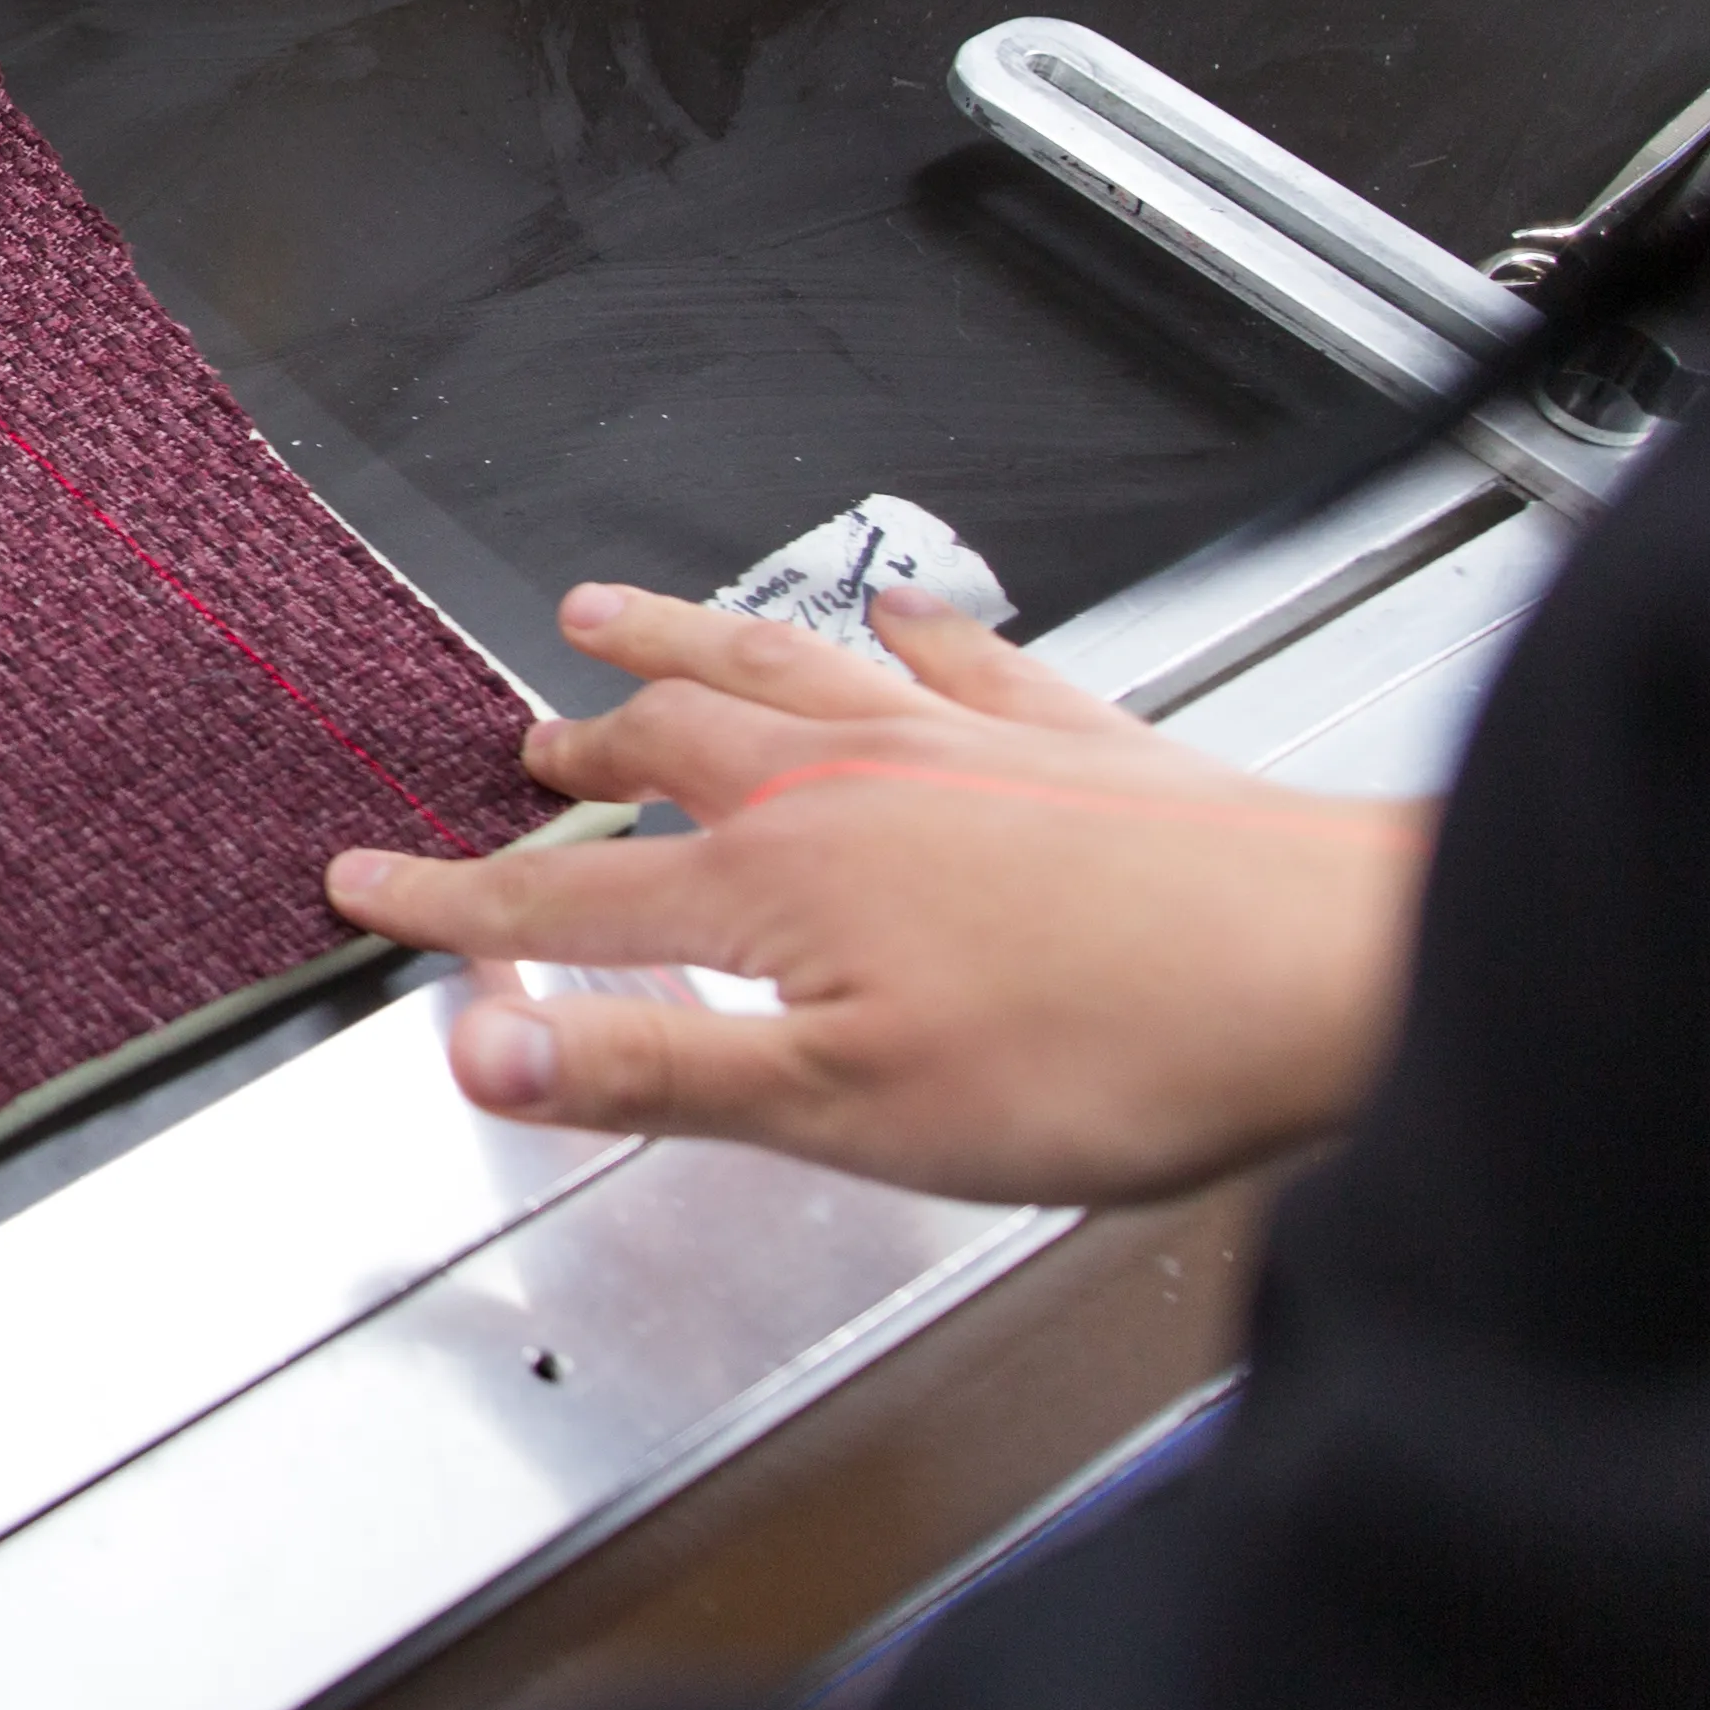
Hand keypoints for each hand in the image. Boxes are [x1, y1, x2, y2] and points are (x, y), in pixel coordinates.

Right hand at [328, 580, 1428, 1202]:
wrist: (1339, 972)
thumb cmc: (1109, 1050)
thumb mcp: (837, 1102)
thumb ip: (644, 1065)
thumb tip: (470, 1045)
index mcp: (776, 876)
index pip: (574, 889)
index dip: (461, 897)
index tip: (370, 885)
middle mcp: (850, 782)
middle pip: (673, 739)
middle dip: (578, 743)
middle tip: (520, 745)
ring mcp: (963, 745)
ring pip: (785, 663)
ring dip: (688, 635)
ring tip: (615, 608)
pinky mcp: (1075, 741)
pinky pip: (964, 656)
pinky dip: (910, 627)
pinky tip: (898, 608)